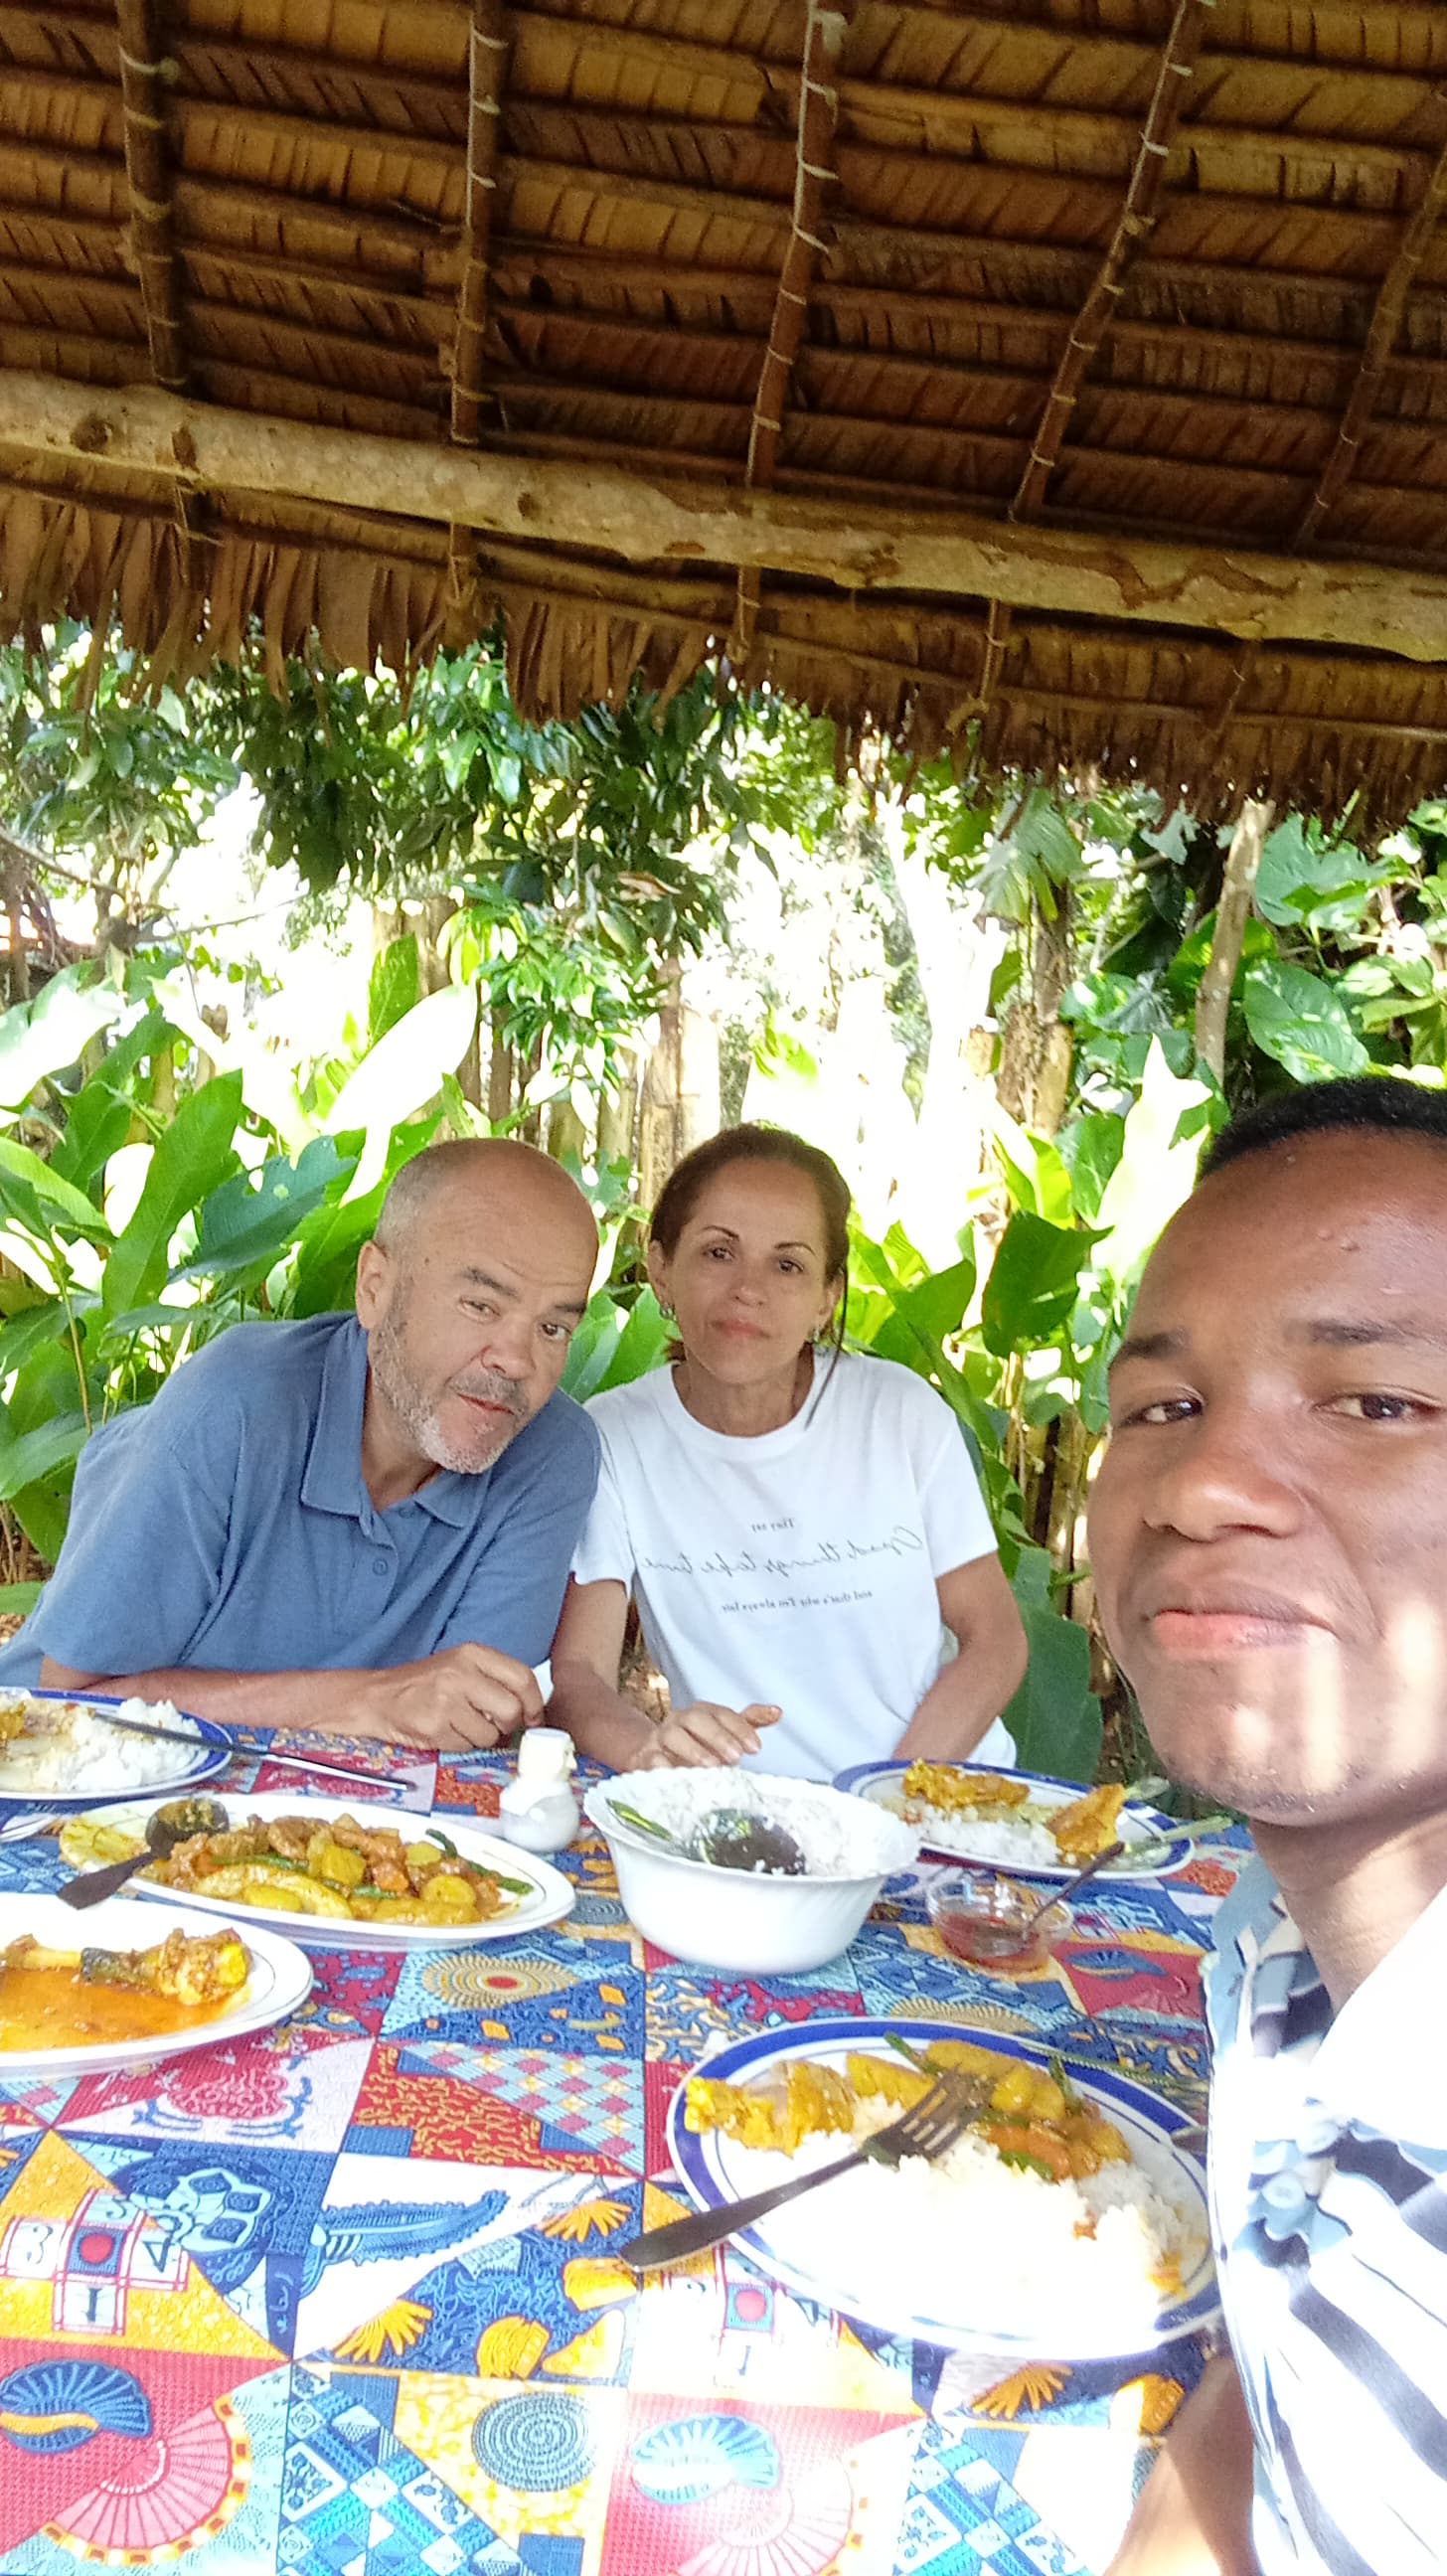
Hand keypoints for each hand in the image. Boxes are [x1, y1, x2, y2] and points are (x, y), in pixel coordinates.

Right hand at [348, 1646, 544, 1751]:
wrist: (378, 1698)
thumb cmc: (426, 1685)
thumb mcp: (461, 1667)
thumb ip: (494, 1680)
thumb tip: (531, 1710)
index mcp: (472, 1654)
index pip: (522, 1677)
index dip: (534, 1703)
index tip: (534, 1718)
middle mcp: (461, 1673)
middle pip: (511, 1710)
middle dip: (508, 1726)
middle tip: (494, 1726)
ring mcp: (446, 1700)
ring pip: (490, 1734)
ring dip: (481, 1738)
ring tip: (461, 1726)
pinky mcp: (434, 1725)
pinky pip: (466, 1747)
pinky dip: (461, 1746)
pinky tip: (445, 1732)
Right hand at [637, 1701, 780, 1768]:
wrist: (650, 1754)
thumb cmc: (694, 1744)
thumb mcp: (722, 1733)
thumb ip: (748, 1722)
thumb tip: (778, 1711)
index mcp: (699, 1713)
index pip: (721, 1713)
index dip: (739, 1728)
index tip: (756, 1748)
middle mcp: (679, 1720)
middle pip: (696, 1719)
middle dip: (718, 1736)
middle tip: (736, 1757)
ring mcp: (659, 1738)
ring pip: (673, 1735)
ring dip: (694, 1750)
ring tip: (712, 1767)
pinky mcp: (644, 1758)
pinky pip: (651, 1758)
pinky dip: (663, 1766)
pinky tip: (679, 1776)